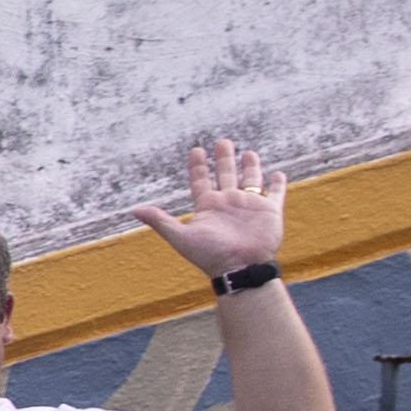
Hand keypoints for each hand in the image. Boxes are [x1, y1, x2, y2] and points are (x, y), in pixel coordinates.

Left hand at [136, 135, 289, 283]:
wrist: (240, 268)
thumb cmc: (210, 255)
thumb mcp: (181, 237)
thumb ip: (160, 221)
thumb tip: (133, 210)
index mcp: (208, 206)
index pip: (201, 180)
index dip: (198, 166)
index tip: (196, 150)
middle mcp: (228, 203)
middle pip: (226, 175)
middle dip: (224, 159)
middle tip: (223, 142)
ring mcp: (250, 206)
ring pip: (251, 181)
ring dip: (251, 167)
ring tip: (249, 153)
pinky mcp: (270, 212)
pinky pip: (276, 195)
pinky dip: (277, 185)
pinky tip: (277, 175)